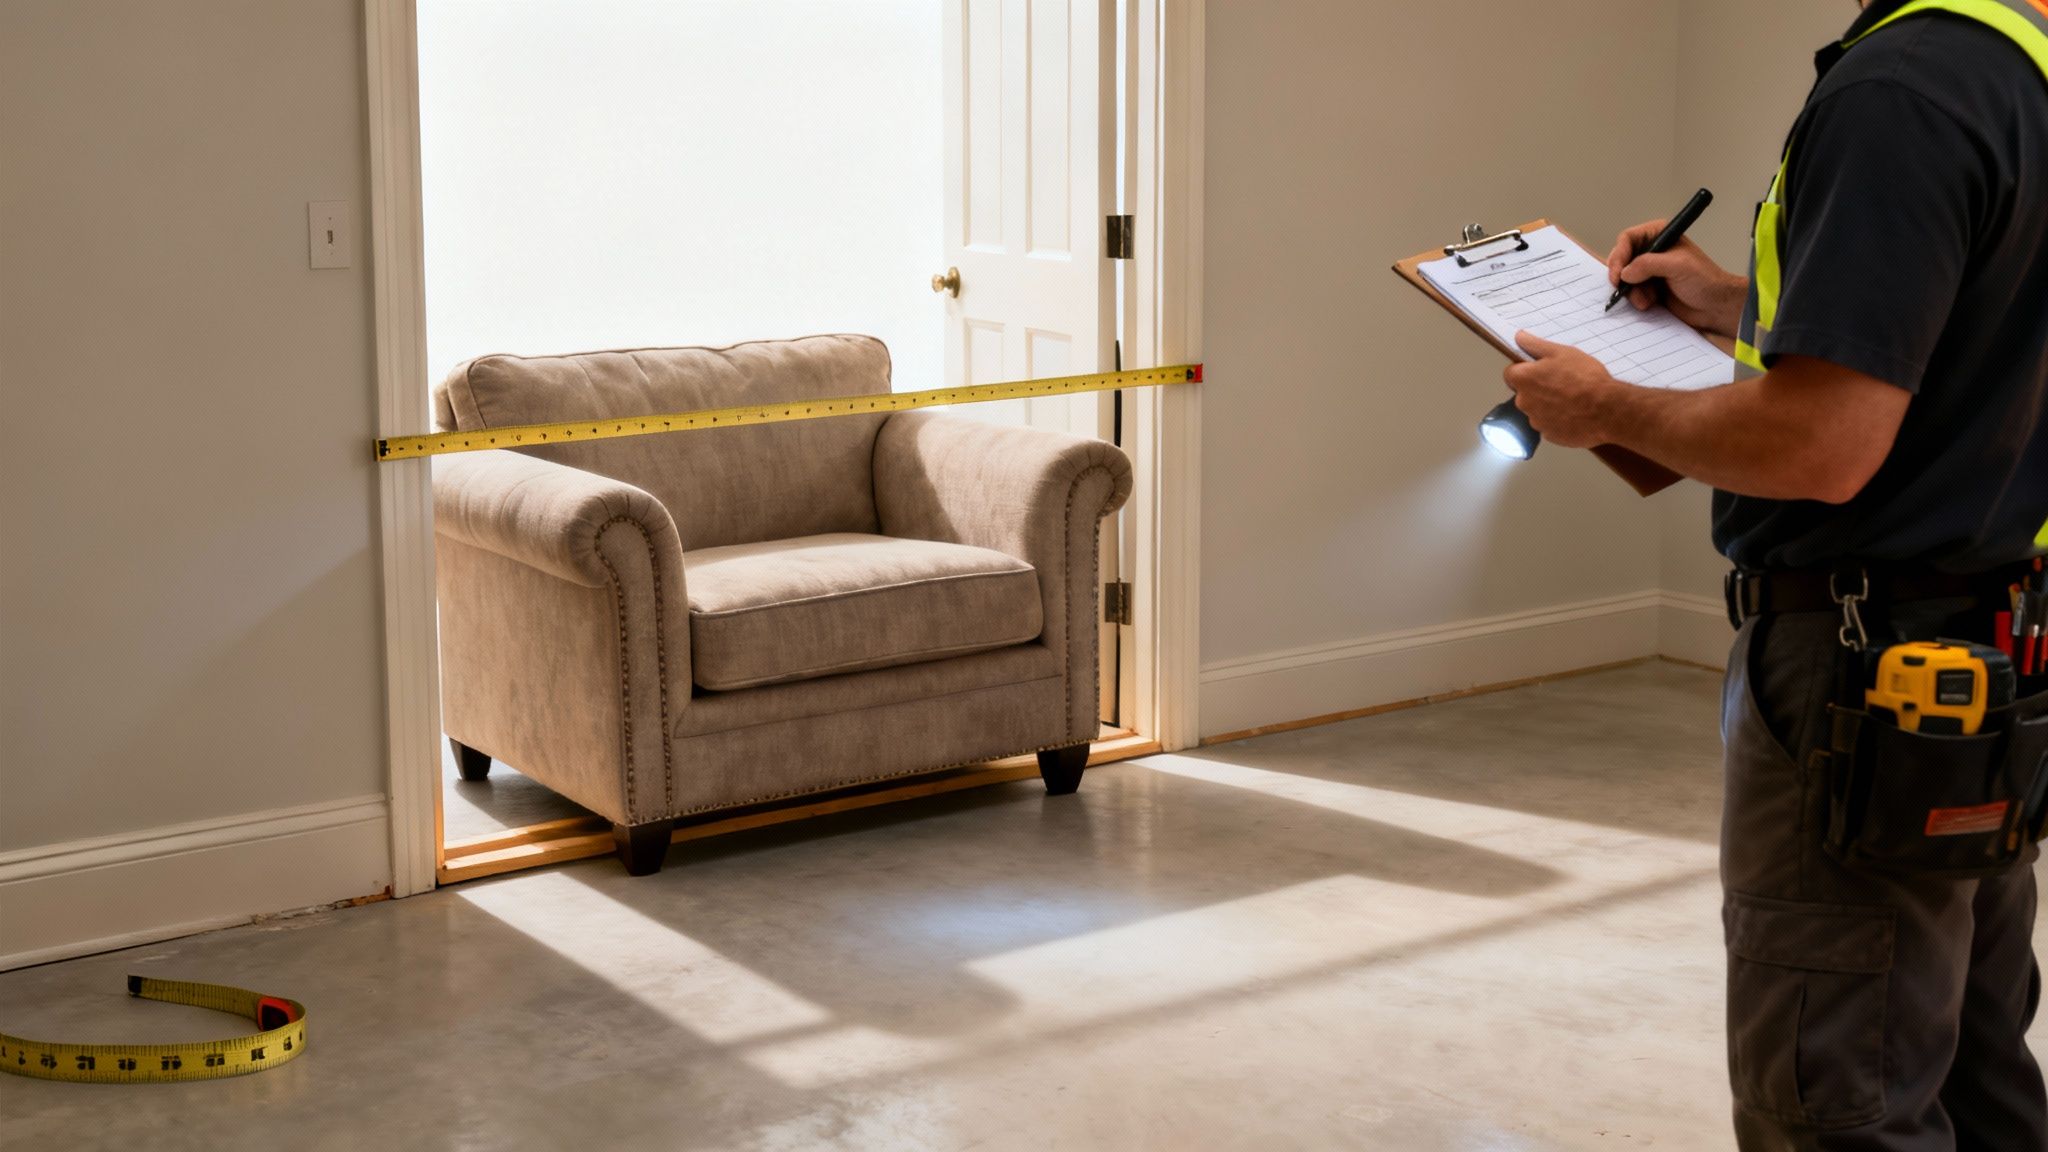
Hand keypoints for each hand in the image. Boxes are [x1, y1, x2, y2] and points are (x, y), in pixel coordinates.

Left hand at [1503, 333, 1624, 448]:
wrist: (1606, 409)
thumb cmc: (1585, 378)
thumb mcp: (1561, 352)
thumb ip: (1535, 345)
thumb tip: (1519, 337)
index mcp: (1523, 379)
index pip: (1511, 373)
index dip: (1526, 369)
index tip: (1541, 369)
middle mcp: (1523, 402)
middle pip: (1524, 393)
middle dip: (1538, 388)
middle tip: (1562, 383)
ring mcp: (1535, 421)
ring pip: (1537, 410)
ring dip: (1548, 405)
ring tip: (1572, 399)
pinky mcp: (1549, 435)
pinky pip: (1549, 424)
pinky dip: (1558, 420)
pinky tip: (1575, 413)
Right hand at [1606, 219, 1747, 337]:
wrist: (1716, 306)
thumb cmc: (1705, 281)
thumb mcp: (1677, 266)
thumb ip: (1649, 264)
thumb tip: (1625, 272)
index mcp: (1660, 235)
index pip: (1628, 239)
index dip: (1619, 255)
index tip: (1618, 274)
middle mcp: (1652, 251)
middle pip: (1622, 258)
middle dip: (1623, 276)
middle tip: (1623, 288)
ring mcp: (1650, 271)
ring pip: (1624, 278)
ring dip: (1631, 291)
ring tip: (1646, 299)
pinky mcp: (1650, 288)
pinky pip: (1631, 292)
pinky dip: (1636, 299)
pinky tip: (1650, 303)